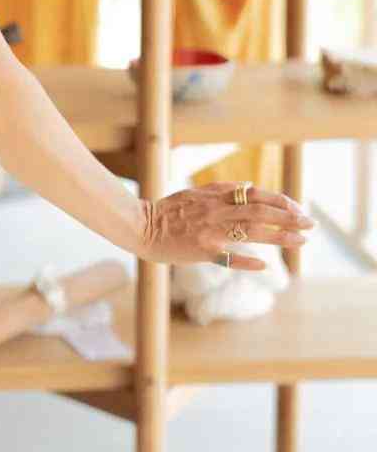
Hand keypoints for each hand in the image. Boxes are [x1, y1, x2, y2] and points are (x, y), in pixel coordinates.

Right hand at [139, 183, 314, 272]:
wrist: (141, 226)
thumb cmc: (168, 210)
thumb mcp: (196, 192)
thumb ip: (223, 189)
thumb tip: (250, 186)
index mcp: (216, 196)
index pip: (257, 195)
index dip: (281, 201)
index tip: (299, 209)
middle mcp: (216, 211)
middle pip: (260, 212)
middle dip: (288, 218)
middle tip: (310, 225)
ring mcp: (210, 231)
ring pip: (251, 231)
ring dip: (279, 236)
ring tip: (301, 241)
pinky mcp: (201, 250)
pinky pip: (227, 257)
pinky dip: (246, 261)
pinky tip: (265, 265)